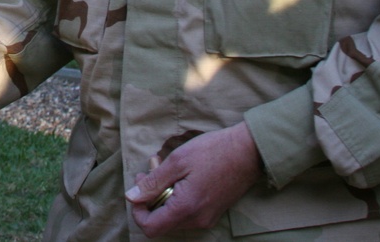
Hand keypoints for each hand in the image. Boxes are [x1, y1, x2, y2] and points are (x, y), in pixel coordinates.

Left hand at [125, 123, 261, 237]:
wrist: (247, 151)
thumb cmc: (212, 151)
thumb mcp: (177, 161)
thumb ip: (153, 183)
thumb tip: (132, 197)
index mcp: (186, 209)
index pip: (150, 227)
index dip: (138, 209)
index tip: (140, 184)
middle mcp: (196, 220)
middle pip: (161, 222)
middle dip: (151, 198)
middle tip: (154, 169)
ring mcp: (206, 218)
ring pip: (173, 217)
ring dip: (164, 196)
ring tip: (167, 169)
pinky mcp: (213, 213)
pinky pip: (186, 213)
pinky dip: (177, 197)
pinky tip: (181, 176)